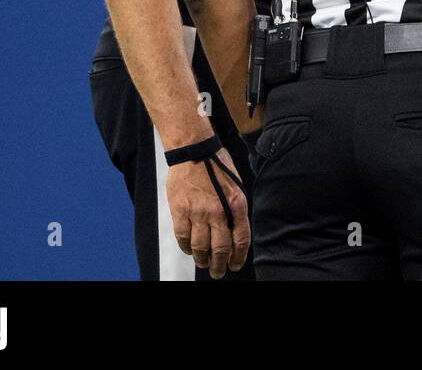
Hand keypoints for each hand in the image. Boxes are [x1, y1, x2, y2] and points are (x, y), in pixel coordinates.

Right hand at [166, 147, 249, 278]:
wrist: (194, 149)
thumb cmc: (217, 163)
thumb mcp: (237, 184)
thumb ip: (236, 207)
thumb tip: (236, 227)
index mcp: (236, 204)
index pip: (241, 239)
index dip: (239, 257)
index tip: (235, 265)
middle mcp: (218, 212)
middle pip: (220, 248)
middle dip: (220, 265)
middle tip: (218, 272)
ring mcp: (198, 212)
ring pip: (200, 247)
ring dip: (203, 260)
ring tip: (204, 264)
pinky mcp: (180, 210)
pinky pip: (183, 237)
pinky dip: (186, 248)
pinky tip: (190, 250)